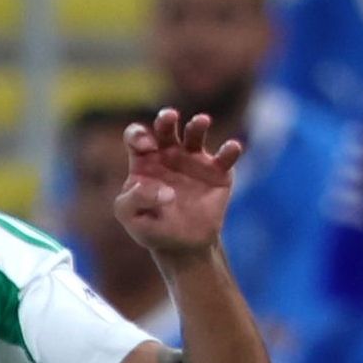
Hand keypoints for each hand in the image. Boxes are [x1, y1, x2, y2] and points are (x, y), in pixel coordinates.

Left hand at [112, 108, 246, 260]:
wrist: (182, 246)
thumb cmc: (151, 227)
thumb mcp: (130, 216)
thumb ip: (134, 199)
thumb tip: (163, 190)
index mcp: (144, 160)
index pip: (136, 136)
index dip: (139, 135)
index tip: (147, 147)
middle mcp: (169, 154)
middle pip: (166, 127)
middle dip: (166, 119)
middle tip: (170, 117)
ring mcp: (194, 161)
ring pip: (195, 133)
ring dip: (198, 124)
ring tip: (202, 121)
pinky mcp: (218, 173)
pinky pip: (226, 157)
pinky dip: (230, 150)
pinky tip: (232, 148)